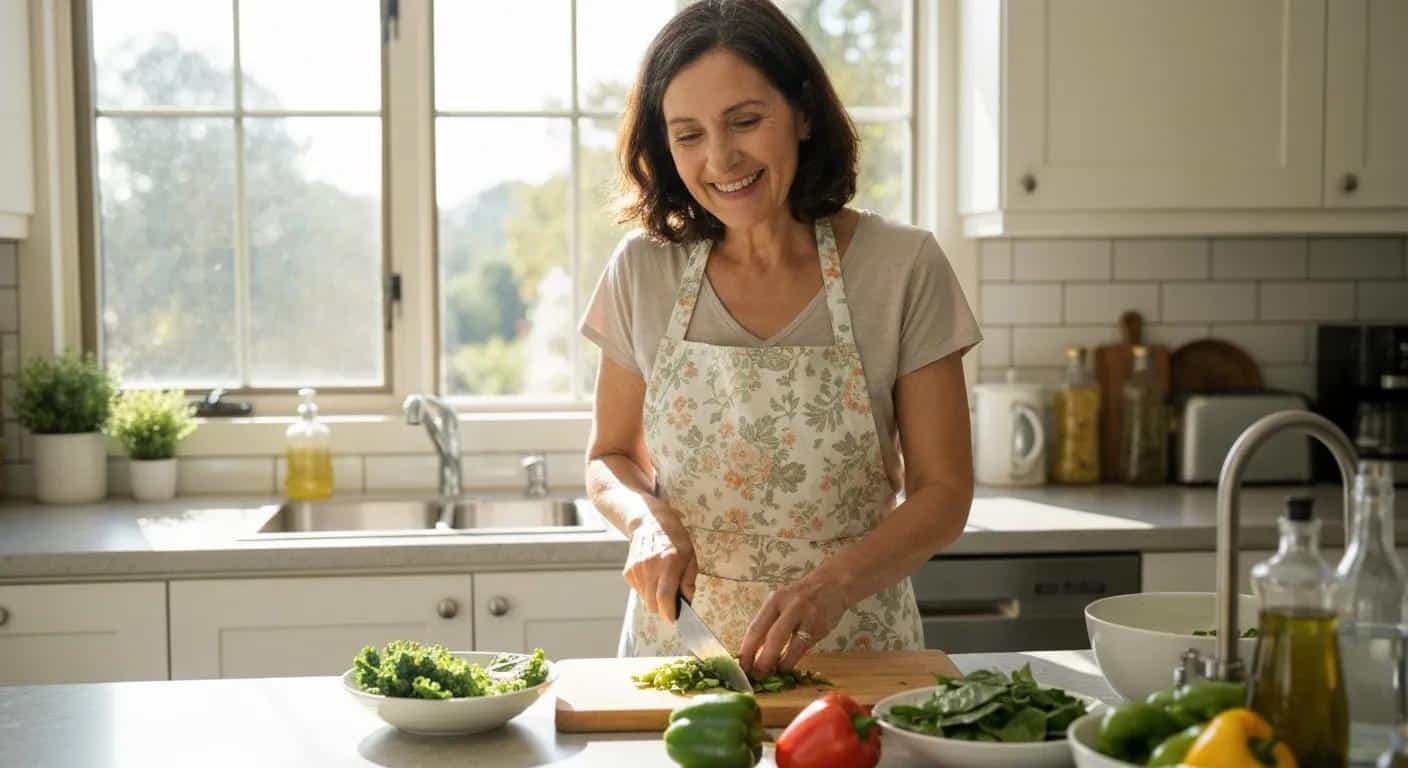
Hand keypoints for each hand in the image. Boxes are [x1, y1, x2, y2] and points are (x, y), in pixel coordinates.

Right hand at [622, 503, 696, 622]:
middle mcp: (649, 567)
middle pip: (653, 604)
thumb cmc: (674, 538)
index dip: (669, 612)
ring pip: (645, 600)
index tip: (674, 618)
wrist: (648, 522)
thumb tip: (687, 601)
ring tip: (662, 584)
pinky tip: (652, 577)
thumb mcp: (690, 555)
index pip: (664, 597)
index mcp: (668, 562)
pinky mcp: (628, 572)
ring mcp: (636, 570)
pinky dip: (647, 591)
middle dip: (663, 609)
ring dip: (654, 600)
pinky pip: (638, 592)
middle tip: (672, 603)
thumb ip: (689, 580)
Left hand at [738, 574, 848, 677]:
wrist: (832, 584)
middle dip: (763, 659)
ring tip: (771, 673)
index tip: (741, 666)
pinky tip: (786, 666)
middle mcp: (791, 607)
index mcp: (775, 600)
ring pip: (792, 645)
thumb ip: (769, 622)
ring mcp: (808, 617)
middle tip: (755, 675)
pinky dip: (793, 659)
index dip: (747, 649)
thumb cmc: (800, 598)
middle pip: (773, 637)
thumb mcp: (781, 602)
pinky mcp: (821, 627)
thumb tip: (752, 651)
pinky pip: (804, 648)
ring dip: (780, 663)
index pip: (756, 627)